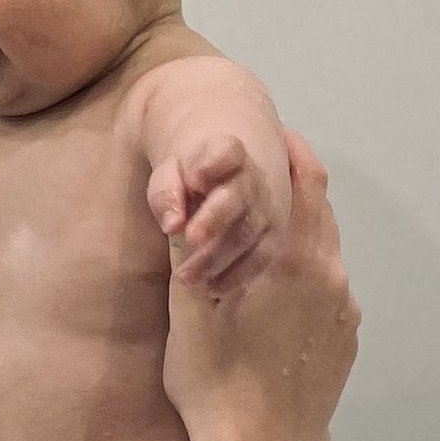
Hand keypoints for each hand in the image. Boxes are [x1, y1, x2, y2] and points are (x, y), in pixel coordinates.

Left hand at [147, 132, 283, 295]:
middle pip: (238, 197)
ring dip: (218, 257)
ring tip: (187, 276)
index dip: (213, 162)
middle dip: (215, 218)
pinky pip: (261, 258)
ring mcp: (267, 208)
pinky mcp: (272, 236)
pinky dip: (238, 275)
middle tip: (190, 237)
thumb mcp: (171, 173)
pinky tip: (211, 289)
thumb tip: (172, 225)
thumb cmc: (194, 175)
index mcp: (227, 152)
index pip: (226, 151)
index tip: (194, 177)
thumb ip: (166, 192)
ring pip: (248, 233)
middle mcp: (253, 179)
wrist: (229, 173)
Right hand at [162, 130, 358, 440]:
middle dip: (293, 192)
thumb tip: (180, 201)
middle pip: (320, 214)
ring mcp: (343, 314)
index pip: (305, 180)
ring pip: (325, 257)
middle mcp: (332, 279)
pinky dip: (306, 282)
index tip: (274, 133)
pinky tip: (275, 298)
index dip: (289, 150)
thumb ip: (187, 250)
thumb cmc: (214, 387)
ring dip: (298, 239)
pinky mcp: (344, 344)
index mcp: (296, 260)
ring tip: (263, 238)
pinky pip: (329, 297)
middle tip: (262, 178)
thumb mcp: (187, 312)